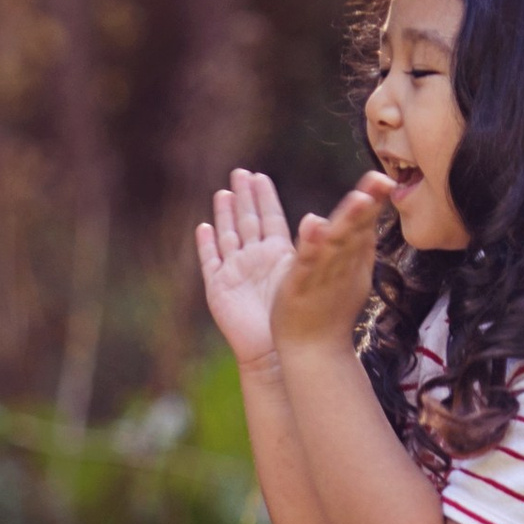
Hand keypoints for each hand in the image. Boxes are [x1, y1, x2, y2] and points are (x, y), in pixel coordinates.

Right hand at [195, 167, 296, 368]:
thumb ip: (307, 248)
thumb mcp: (303, 275)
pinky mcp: (219, 288)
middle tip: (240, 172)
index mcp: (277, 255)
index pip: (270, 218)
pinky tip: (203, 228)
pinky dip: (206, 244)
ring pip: (228, 236)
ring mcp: (235, 272)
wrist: (276, 350)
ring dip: (224, 215)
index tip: (260, 176)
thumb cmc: (295, 317)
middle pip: (247, 221)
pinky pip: (210, 260)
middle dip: (243, 197)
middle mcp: (255, 260)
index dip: (264, 197)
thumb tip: (319, 220)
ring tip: (223, 193)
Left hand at [269, 173, 398, 352]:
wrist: (315, 350)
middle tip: (379, 181)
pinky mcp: (301, 287)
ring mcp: (323, 276)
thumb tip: (369, 215)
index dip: (374, 201)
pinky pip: (306, 264)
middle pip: (355, 231)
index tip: (383, 178)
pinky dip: (311, 247)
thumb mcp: (351, 272)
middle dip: (366, 207)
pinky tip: (313, 226)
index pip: (365, 224)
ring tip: (358, 199)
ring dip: (346, 222)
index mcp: (353, 259)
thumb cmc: (331, 310)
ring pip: (336, 244)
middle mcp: (342, 266)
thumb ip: (358, 243)